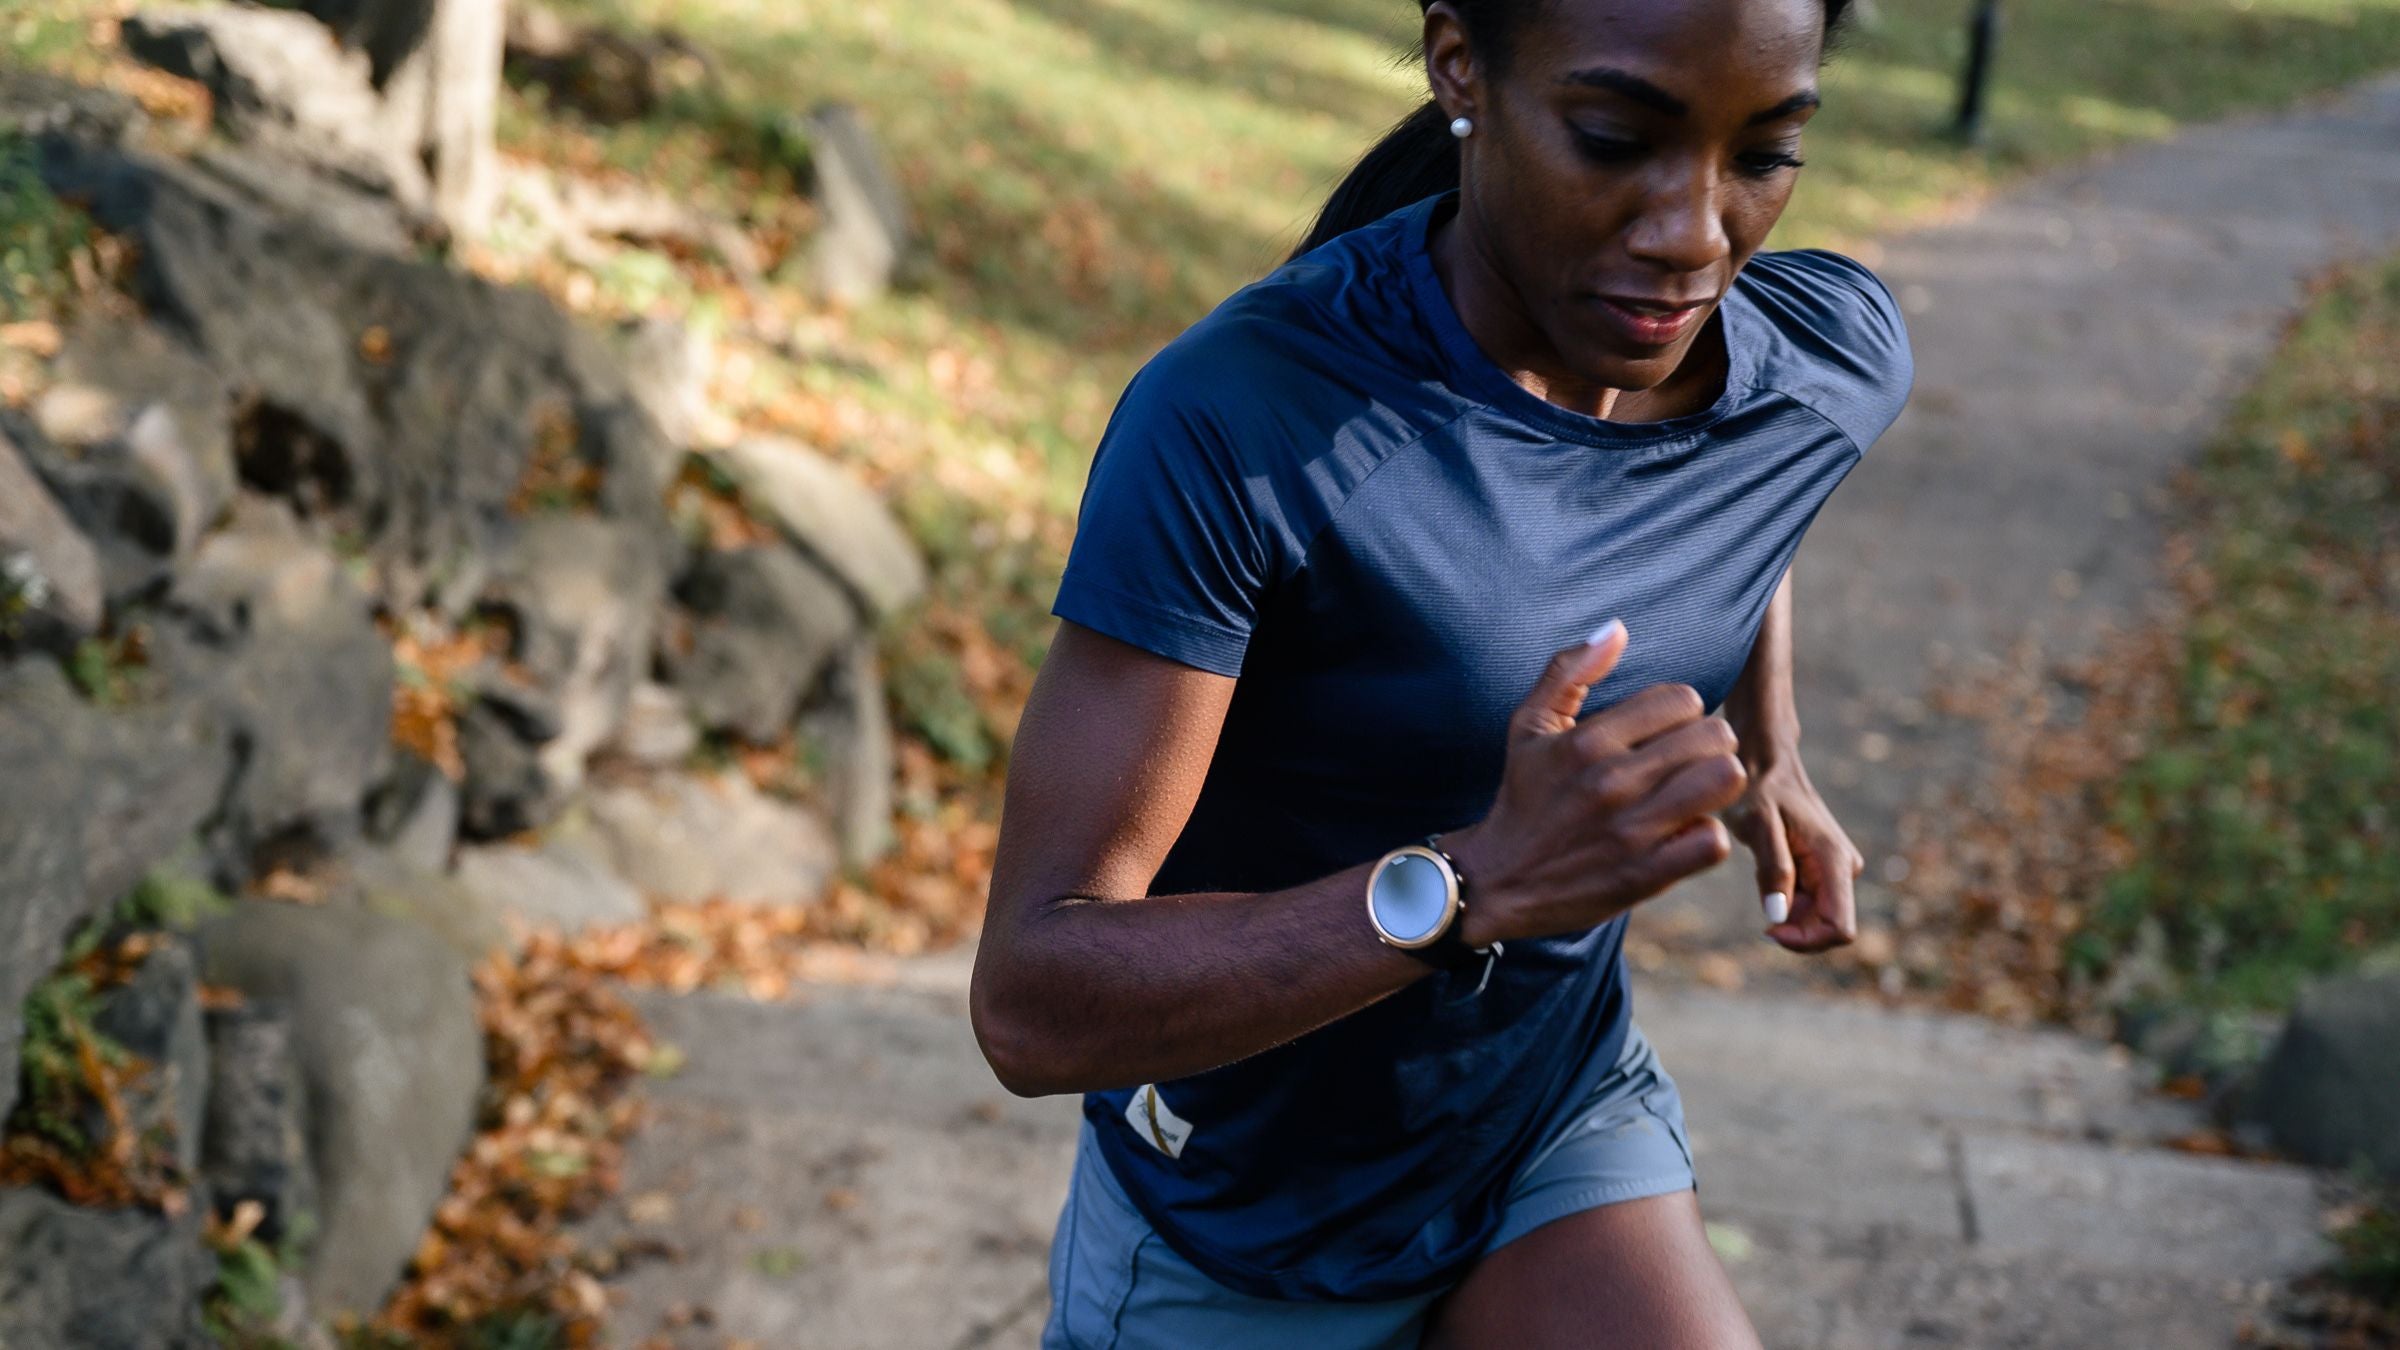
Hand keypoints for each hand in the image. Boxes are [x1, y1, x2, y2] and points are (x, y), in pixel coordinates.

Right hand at [1447, 622, 1749, 948]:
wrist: (1497, 881)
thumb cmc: (1522, 797)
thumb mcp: (1529, 727)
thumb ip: (1568, 671)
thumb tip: (1616, 629)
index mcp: (1586, 741)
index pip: (1683, 699)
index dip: (1683, 712)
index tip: (1664, 733)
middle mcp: (1610, 782)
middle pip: (1715, 736)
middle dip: (1709, 745)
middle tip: (1687, 762)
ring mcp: (1630, 831)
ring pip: (1723, 781)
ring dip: (1716, 786)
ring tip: (1693, 793)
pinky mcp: (1643, 875)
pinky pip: (1712, 841)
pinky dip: (1704, 837)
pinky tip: (1681, 834)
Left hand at [1726, 753, 1863, 952]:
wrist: (1764, 761)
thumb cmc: (1758, 788)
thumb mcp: (1757, 824)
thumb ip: (1773, 868)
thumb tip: (1779, 915)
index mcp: (1834, 860)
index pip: (1839, 928)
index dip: (1806, 940)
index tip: (1769, 928)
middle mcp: (1843, 868)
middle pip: (1828, 927)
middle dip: (1795, 929)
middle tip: (1759, 909)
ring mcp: (1834, 869)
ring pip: (1816, 917)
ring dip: (1789, 914)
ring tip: (1761, 878)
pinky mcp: (1821, 869)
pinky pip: (1808, 903)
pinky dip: (1786, 903)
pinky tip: (1766, 877)